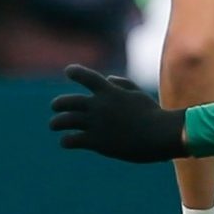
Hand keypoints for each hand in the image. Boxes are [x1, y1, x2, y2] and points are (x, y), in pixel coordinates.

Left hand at [49, 65, 189, 162]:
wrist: (159, 135)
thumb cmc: (153, 114)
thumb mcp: (138, 94)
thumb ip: (122, 84)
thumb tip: (108, 79)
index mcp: (110, 92)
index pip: (87, 77)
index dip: (75, 72)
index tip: (68, 71)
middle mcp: (99, 106)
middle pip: (69, 101)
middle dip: (58, 104)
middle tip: (54, 107)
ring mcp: (96, 123)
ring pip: (66, 121)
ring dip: (56, 123)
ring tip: (53, 125)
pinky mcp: (97, 141)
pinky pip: (73, 140)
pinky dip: (66, 141)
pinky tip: (65, 142)